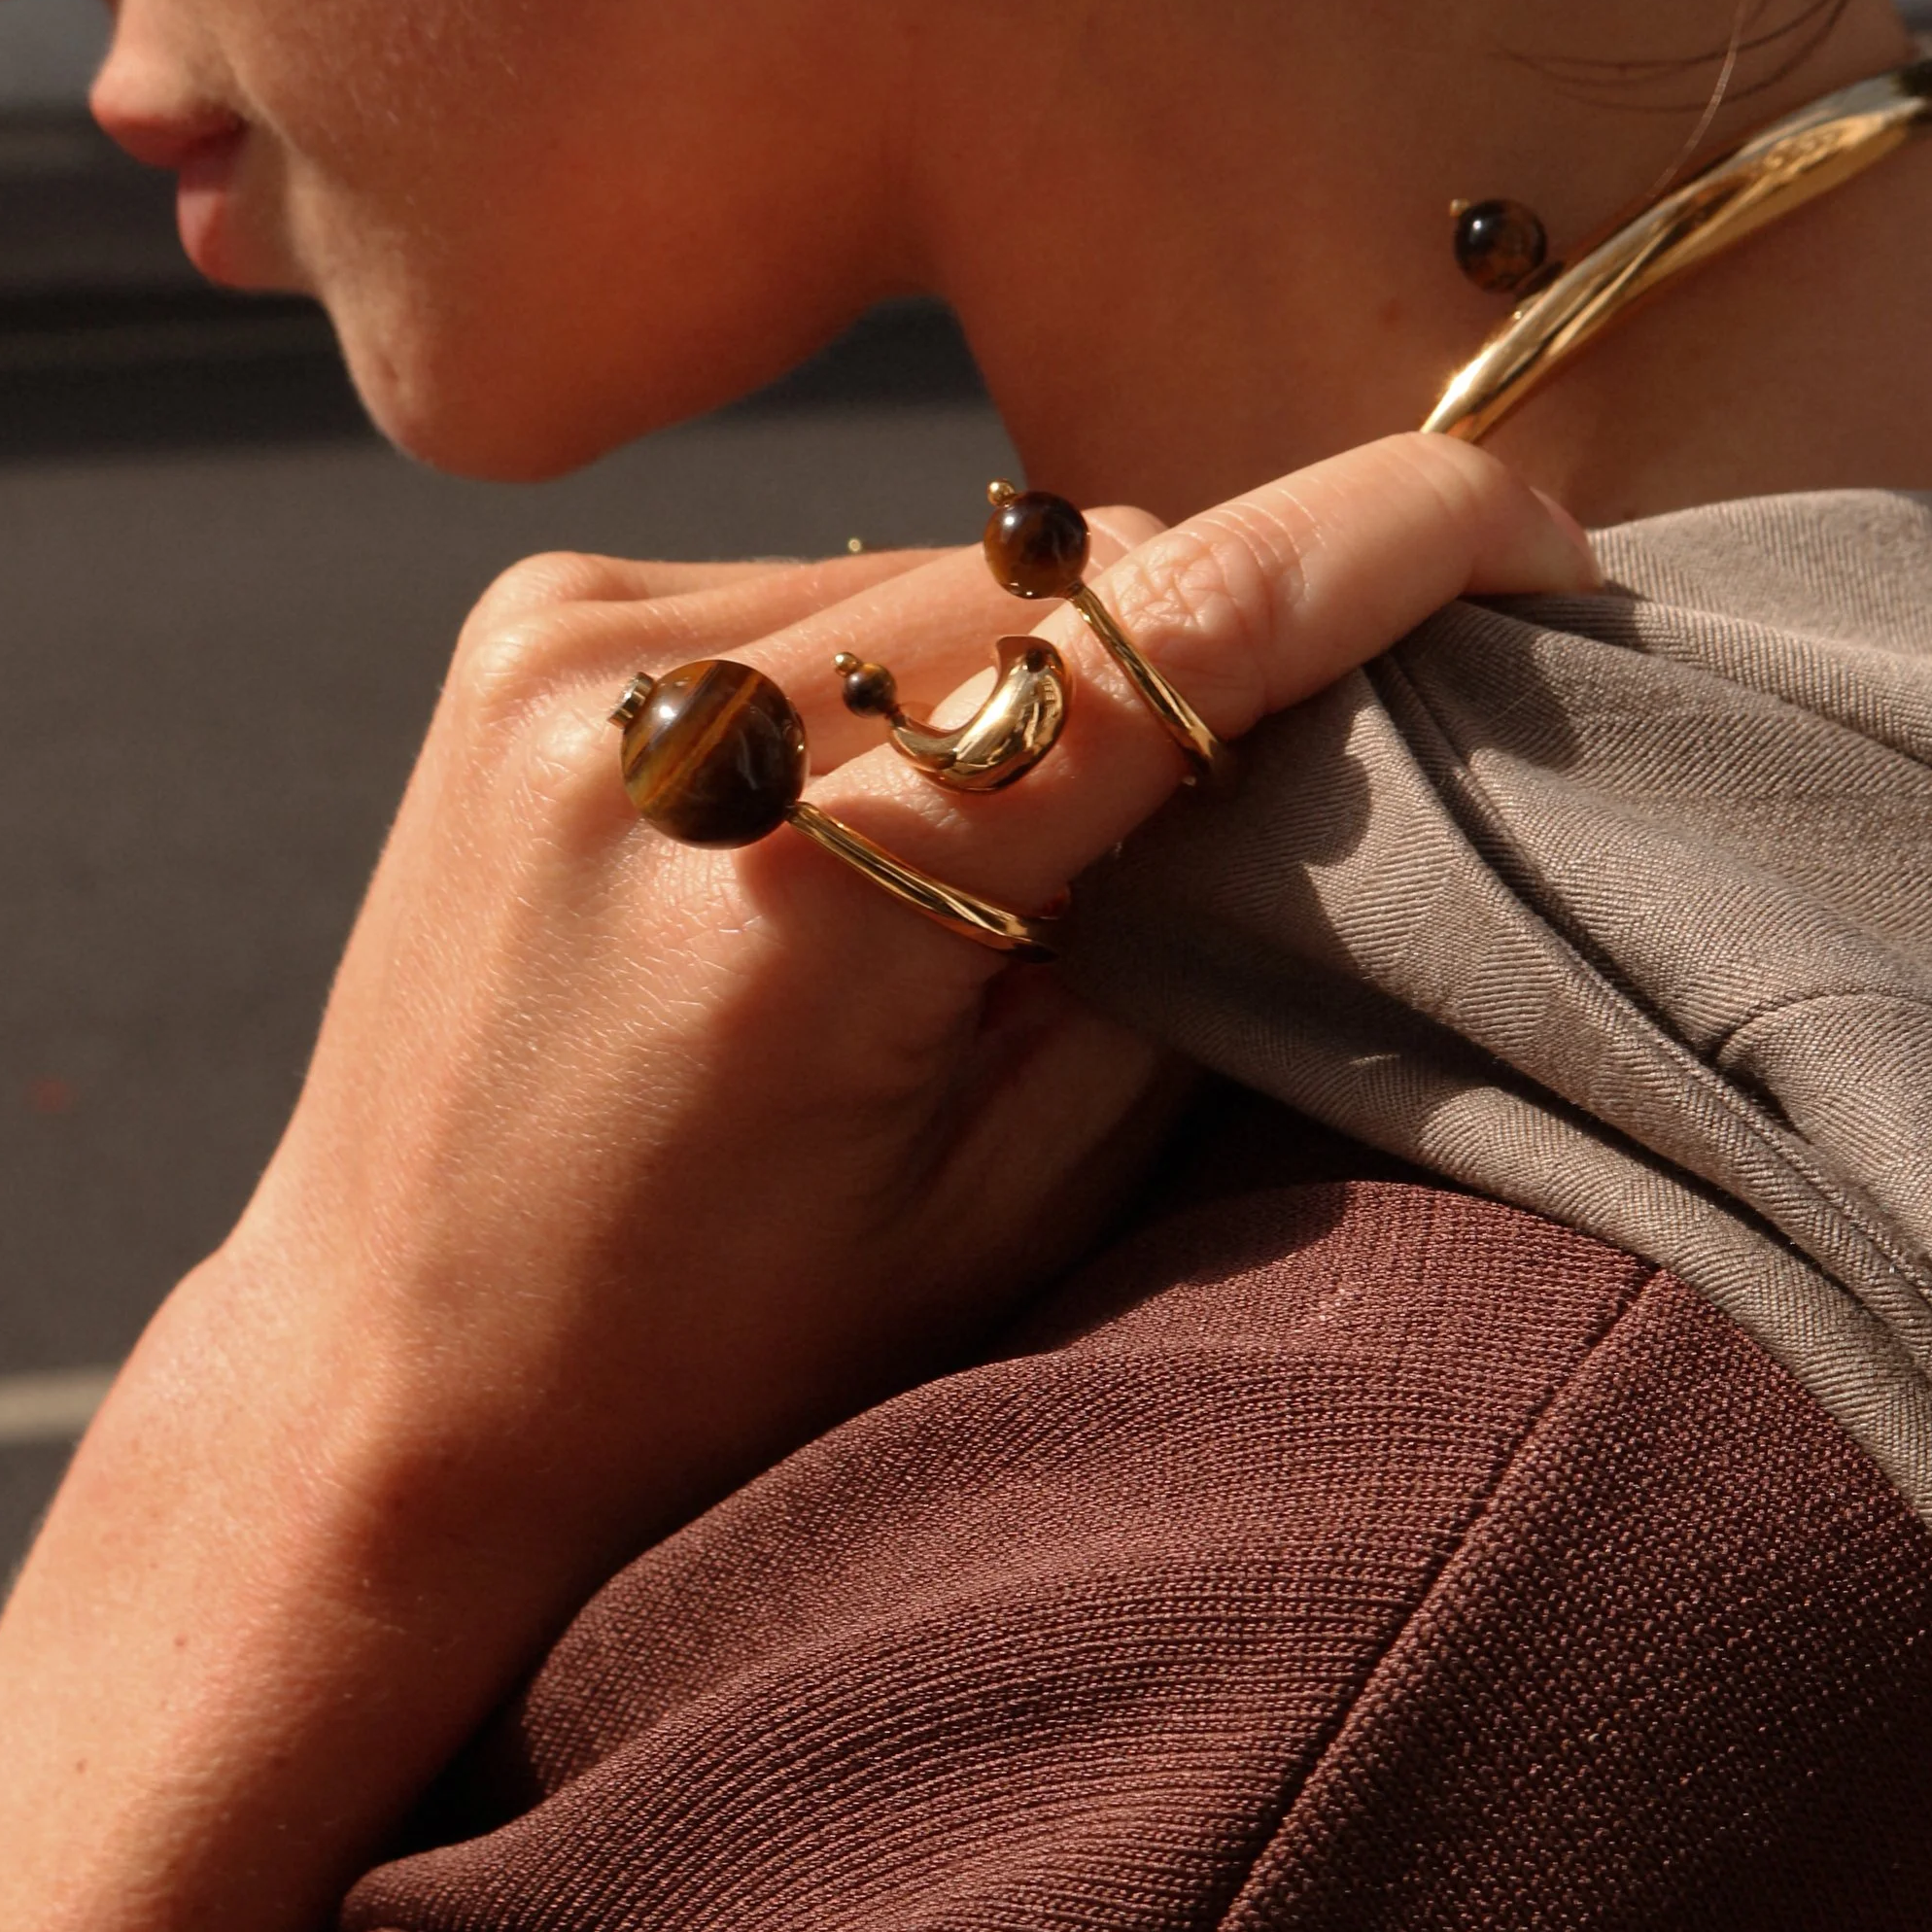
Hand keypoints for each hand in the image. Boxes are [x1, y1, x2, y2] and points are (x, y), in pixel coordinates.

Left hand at [215, 428, 1594, 1604]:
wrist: (389, 1389)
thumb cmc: (720, 1364)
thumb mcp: (1004, 1209)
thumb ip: (1173, 951)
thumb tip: (1316, 741)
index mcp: (803, 897)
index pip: (1170, 628)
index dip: (1392, 550)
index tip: (1541, 542)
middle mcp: (664, 721)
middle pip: (1071, 572)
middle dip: (1216, 641)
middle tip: (1297, 772)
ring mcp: (569, 652)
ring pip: (953, 567)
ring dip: (1050, 663)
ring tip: (1023, 858)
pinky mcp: (527, 630)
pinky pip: (823, 587)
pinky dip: (910, 672)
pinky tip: (876, 822)